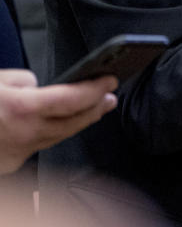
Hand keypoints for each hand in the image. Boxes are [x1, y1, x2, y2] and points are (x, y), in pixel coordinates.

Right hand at [0, 70, 117, 173]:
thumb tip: (37, 86)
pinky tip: (58, 127)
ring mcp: (17, 153)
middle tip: (109, 98)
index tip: (110, 81)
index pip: (73, 100)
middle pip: (73, 123)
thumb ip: (22, 80)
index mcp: (21, 109)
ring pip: (57, 138)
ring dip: (76, 123)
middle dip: (96, 109)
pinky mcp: (10, 164)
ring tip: (90, 110)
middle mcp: (24, 135)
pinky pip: (37, 147)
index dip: (96, 89)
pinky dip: (51, 135)